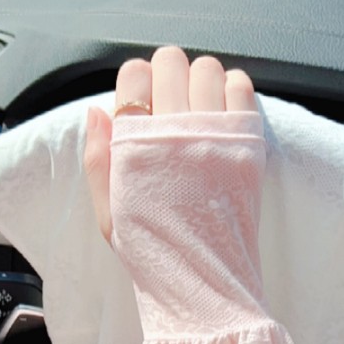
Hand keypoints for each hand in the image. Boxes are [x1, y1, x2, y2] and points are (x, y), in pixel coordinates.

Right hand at [83, 47, 266, 337]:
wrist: (201, 280)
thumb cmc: (151, 250)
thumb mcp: (106, 211)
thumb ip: (97, 158)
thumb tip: (97, 110)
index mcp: (135, 148)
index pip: (133, 77)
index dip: (133, 84)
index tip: (137, 102)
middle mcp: (175, 133)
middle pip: (170, 62)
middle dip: (164, 73)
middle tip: (165, 99)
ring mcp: (214, 135)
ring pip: (206, 68)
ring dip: (197, 80)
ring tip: (195, 106)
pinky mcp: (247, 142)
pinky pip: (241, 87)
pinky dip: (230, 90)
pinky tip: (220, 113)